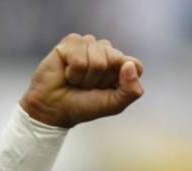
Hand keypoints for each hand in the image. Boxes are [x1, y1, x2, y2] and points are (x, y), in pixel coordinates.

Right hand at [19, 34, 143, 127]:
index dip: (123, 80)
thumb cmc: (86, 105)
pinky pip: (79, 56)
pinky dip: (74, 71)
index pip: (136, 65)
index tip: (109, 90)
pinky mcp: (71, 42)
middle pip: (117, 59)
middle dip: (102, 79)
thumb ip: (131, 90)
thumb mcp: (115, 104)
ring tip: (78, 80)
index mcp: (121, 67)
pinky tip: (68, 73)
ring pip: (98, 58)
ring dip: (87, 77)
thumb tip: (129, 65)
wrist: (55, 107)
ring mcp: (89, 45)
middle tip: (90, 86)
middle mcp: (107, 53)